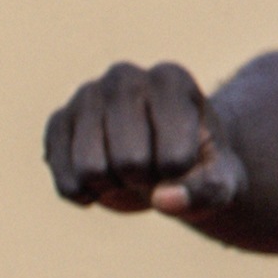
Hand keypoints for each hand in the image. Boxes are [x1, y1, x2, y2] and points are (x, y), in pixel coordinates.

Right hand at [42, 57, 249, 221]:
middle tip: (151, 167)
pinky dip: (81, 194)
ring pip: (90, 169)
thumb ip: (205, 192)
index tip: (182, 160)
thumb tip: (163, 200)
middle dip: (143, 181)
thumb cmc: (197, 168)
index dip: (179, 176)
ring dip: (111, 187)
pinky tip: (98, 183)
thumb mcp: (219, 184)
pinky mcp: (59, 121)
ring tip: (125, 170)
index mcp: (172, 80)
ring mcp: (87, 95)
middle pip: (129, 161)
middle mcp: (125, 77)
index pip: (174, 156)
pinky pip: (64, 177)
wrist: (165, 160)